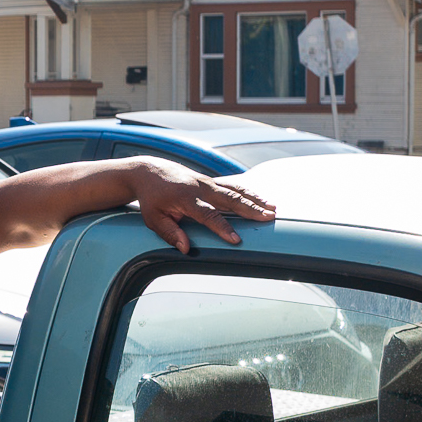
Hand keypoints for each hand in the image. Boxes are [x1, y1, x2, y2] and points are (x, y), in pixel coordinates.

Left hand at [126, 158, 275, 253]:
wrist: (149, 172)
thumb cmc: (151, 198)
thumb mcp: (153, 218)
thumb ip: (169, 233)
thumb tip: (185, 249)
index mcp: (185, 198)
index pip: (207, 215)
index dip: (222, 228)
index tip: (236, 240)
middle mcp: (200, 188)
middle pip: (229, 199)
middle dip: (250, 209)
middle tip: (269, 217)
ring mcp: (207, 182)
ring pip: (235, 190)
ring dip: (255, 199)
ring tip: (273, 209)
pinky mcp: (211, 181)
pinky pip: (233, 186)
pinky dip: (249, 192)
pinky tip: (263, 200)